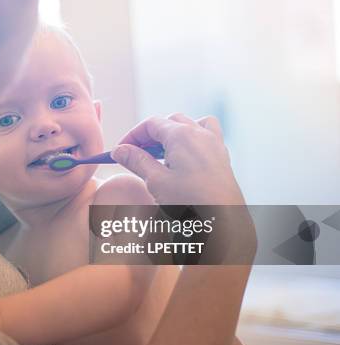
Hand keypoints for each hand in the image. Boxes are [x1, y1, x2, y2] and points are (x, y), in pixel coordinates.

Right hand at [111, 114, 255, 261]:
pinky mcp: (222, 157)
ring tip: (162, 153)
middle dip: (149, 135)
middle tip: (135, 153)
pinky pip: (206, 135)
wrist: (224, 222)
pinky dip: (192, 139)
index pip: (151, 124)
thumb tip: (119, 150)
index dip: (132, 135)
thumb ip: (137, 161)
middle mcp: (200, 133)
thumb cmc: (191, 202)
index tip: (120, 151)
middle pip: (168, 122)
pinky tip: (185, 159)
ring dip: (172, 133)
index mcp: (182, 135)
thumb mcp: (156, 181)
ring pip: (190, 124)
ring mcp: (214, 144)